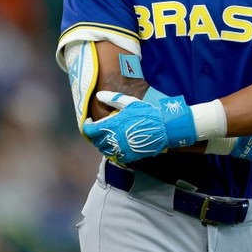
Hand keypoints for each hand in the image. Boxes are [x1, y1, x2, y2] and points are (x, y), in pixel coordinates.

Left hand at [82, 92, 196, 162]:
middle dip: (95, 134)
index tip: (89, 121)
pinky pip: (115, 156)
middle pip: (96, 141)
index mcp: (112, 125)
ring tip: (108, 136)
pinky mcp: (128, 156)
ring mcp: (121, 149)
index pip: (91, 130)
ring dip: (103, 143)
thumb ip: (113, 99)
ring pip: (104, 150)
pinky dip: (113, 151)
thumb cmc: (147, 113)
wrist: (164, 128)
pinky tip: (118, 144)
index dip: (86, 126)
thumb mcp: (130, 103)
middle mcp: (114, 139)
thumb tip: (98, 95)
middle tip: (99, 128)